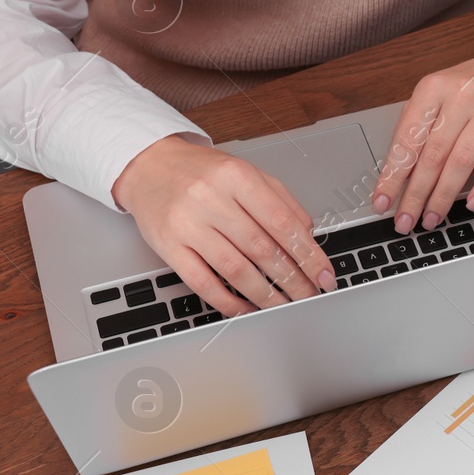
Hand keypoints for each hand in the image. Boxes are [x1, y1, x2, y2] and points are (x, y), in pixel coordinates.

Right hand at [113, 136, 334, 315]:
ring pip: (235, 269)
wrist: (148, 166)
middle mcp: (211, 199)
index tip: (324, 274)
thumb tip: (309, 235)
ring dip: (265, 294)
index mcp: (237, 177)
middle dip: (293, 278)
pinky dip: (228, 301)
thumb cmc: (202, 172)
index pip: (283, 223)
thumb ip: (281, 201)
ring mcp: (187, 224)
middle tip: (310, 295)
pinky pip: (202, 282)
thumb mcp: (247, 173)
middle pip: (262, 249)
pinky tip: (246, 308)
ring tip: (285, 305)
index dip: (309, 254)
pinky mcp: (168, 246)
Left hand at [372, 40, 473, 232]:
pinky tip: (470, 202)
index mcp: (433, 88)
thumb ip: (419, 125)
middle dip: (415, 194)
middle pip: (432, 155)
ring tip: (431, 218)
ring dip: (444, 196)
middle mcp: (461, 96)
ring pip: (462, 161)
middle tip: (405, 221)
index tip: (383, 202)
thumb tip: (397, 173)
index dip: (393, 175)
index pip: (407, 139)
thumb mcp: (439, 94)